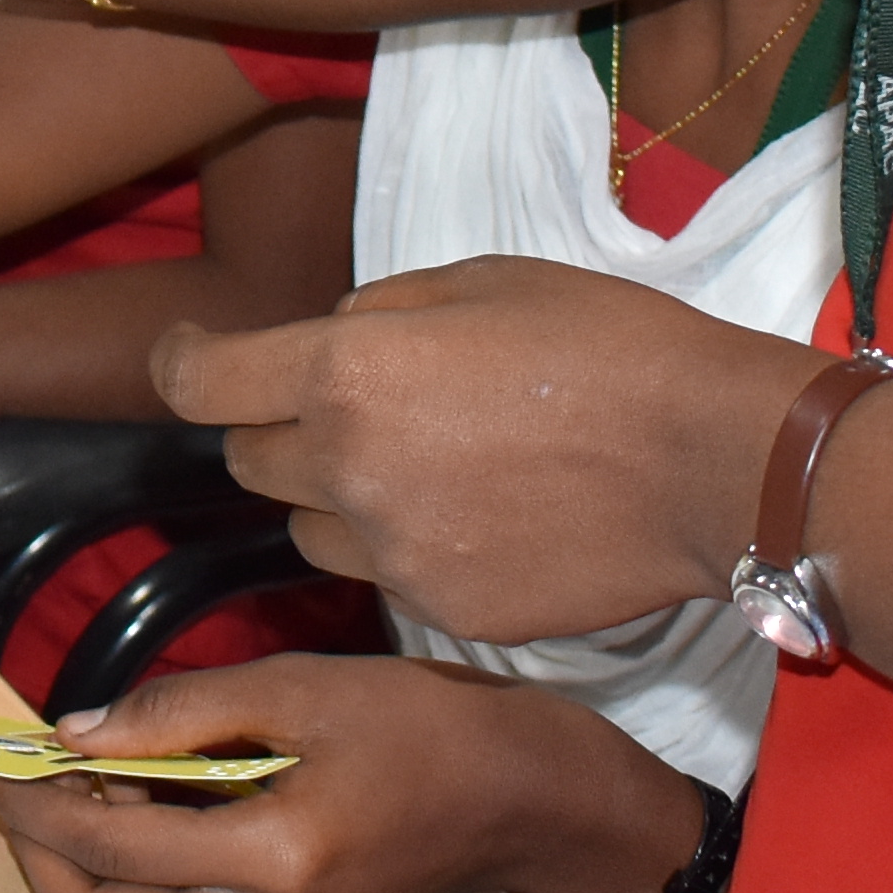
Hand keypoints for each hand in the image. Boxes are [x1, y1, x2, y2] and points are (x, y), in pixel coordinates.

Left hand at [0, 656, 706, 892]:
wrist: (526, 799)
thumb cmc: (426, 727)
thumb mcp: (299, 686)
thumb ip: (179, 711)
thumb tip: (73, 734)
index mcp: (282, 858)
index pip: (115, 847)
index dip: (39, 806)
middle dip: (40, 865)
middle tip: (15, 793)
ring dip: (87, 875)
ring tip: (78, 789)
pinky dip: (141, 879)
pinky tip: (140, 808)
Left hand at [150, 258, 810, 648]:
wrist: (712, 459)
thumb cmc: (606, 348)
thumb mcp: (479, 282)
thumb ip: (375, 316)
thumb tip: (325, 343)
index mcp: (346, 370)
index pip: (199, 381)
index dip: (180, 363)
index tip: (189, 356)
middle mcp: (349, 468)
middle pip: (249, 461)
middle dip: (280, 430)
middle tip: (356, 406)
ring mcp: (395, 552)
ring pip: (311, 530)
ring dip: (340, 498)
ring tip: (434, 467)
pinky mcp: (443, 610)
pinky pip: (388, 576)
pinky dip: (411, 548)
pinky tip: (486, 517)